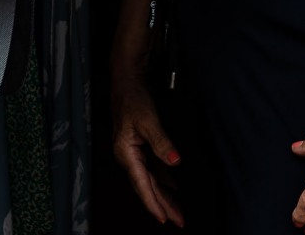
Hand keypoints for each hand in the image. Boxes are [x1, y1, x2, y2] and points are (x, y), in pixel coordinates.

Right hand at [112, 74, 184, 226]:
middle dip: (162, 205)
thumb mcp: (149, 120)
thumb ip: (162, 143)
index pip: (142, 184)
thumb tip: (175, 162)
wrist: (127, 83)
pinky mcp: (141, 147)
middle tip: (178, 221)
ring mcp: (135, 153)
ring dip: (164, 195)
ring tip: (177, 211)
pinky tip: (173, 187)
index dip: (153, 203)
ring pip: (151, 180)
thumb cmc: (134, 99)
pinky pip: (153, 169)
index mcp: (126, 154)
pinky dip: (164, 179)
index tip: (164, 218)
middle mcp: (129, 157)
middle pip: (147, 187)